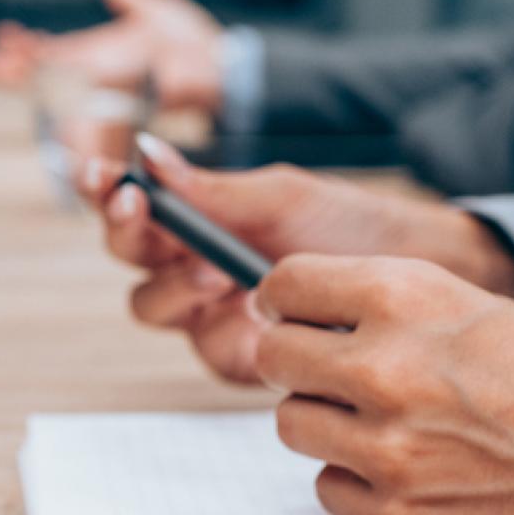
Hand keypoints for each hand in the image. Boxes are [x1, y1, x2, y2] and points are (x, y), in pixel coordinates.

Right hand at [0, 0, 225, 113]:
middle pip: (46, 77)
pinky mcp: (130, 102)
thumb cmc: (190, 43)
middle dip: (15, 71)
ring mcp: (111, 91)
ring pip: (61, 94)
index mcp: (98, 55)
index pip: (52, 55)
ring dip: (35, 84)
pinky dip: (72, 111)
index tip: (1, 38)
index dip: (25, 49)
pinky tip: (54, 107)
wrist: (222, 67)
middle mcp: (98, 76)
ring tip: (2, 72)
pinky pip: (95, 109)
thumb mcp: (157, 12)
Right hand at [77, 134, 513, 383]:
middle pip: (127, 256)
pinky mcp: (239, 359)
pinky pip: (204, 349)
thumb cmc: (349, 226)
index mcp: (197, 218)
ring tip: (215, 269)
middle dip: (128, 232)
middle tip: (143, 210)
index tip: (103, 175)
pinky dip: (222, 326)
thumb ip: (215, 188)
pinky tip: (251, 312)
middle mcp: (192, 266)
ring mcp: (210, 314)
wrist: (411, 276)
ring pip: (150, 306)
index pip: (132, 203)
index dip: (104, 190)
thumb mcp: (283, 196)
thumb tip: (150, 155)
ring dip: (173, 283)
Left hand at [254, 254, 513, 514]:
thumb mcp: (491, 312)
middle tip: (341, 376)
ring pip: (293, 427)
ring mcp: (389, 450)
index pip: (284, 287)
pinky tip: (414, 475)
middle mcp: (384, 369)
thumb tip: (323, 320)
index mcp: (408, 298)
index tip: (296, 315)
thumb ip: (404, 313)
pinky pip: (331, 493)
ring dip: (329, 425)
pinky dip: (358, 485)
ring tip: (393, 427)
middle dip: (301, 364)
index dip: (286, 302)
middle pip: (273, 358)